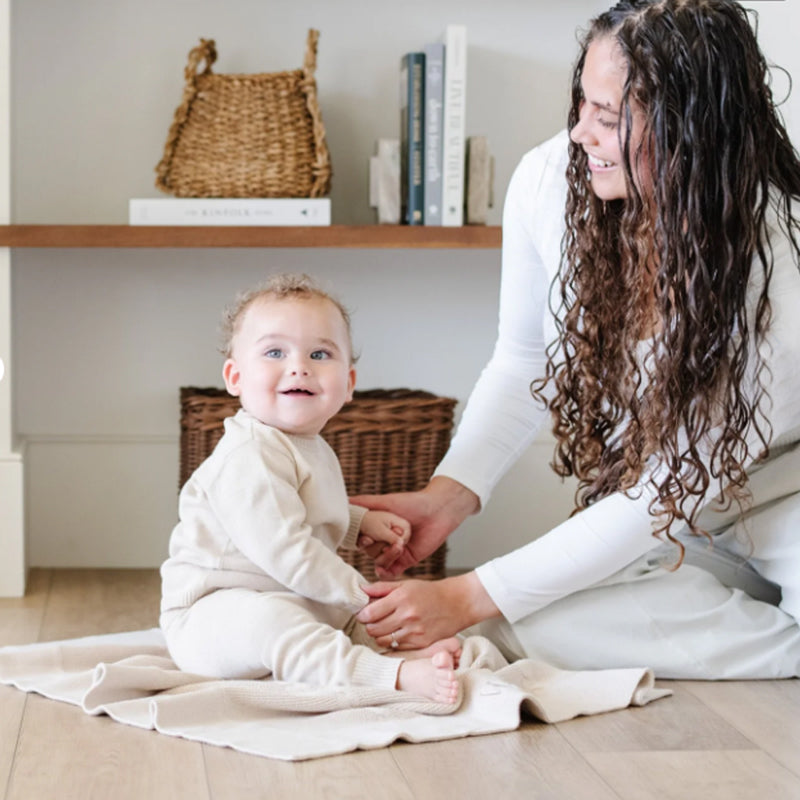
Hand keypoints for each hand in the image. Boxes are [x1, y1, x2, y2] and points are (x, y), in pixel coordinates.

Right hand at [351, 477, 479, 577]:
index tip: (366, 537)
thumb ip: (366, 502)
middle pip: (369, 551)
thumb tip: (345, 500)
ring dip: (385, 556)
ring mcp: (394, 551)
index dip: (361, 540)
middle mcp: (383, 540)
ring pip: (379, 562)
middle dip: (376, 547)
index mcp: (377, 527)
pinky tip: (387, 567)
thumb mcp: (387, 501)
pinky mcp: (406, 560)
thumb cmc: (413, 503)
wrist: (438, 511)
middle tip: (389, 539)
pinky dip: (386, 572)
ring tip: (399, 545)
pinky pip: (391, 572)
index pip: (361, 538)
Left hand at [355, 572, 500, 649]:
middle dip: (369, 625)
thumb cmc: (430, 592)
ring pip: (383, 641)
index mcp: (401, 598)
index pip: (370, 613)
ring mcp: (414, 631)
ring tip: (384, 627)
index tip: (363, 613)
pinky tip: (397, 633)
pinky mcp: (421, 643)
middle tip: (372, 621)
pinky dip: (393, 642)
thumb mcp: (406, 584)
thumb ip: (382, 588)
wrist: (457, 603)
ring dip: (379, 635)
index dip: (362, 614)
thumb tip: (362, 589)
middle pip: (373, 629)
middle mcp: (407, 615)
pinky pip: (397, 647)